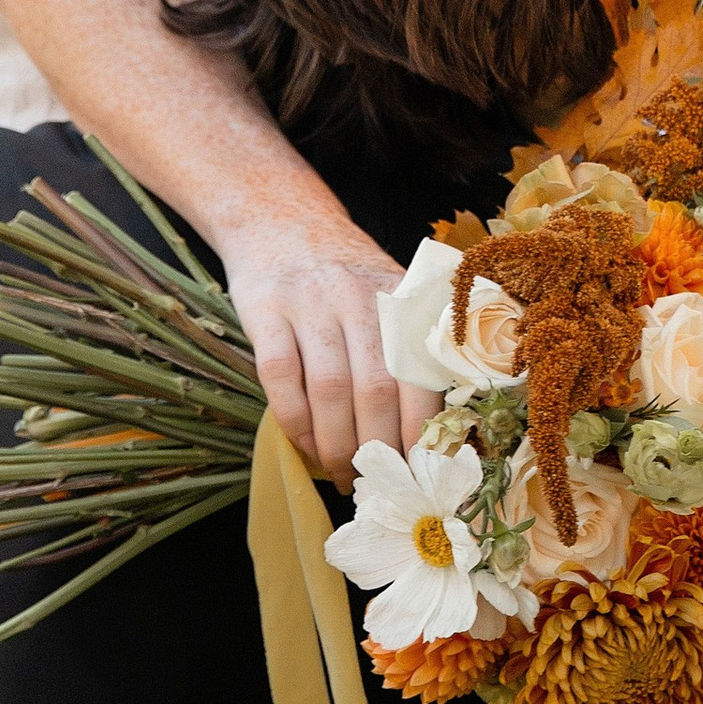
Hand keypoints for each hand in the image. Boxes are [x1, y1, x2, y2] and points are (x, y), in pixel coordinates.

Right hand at [217, 210, 413, 483]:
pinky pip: (280, 377)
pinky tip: (304, 442)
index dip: (421, 431)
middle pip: (376, 388)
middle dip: (377, 448)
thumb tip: (436, 431)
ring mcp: (310, 301)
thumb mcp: (391, 294)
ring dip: (335, 444)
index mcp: (401, 299)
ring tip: (341, 473)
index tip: (420, 472)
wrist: (281, 220)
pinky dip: (294, 420)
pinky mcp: (265, 308)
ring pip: (329, 389)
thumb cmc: (347, 278)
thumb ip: (412, 346)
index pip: (420, 375)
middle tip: (376, 483)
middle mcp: (360, 296)